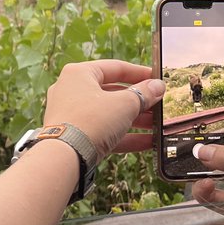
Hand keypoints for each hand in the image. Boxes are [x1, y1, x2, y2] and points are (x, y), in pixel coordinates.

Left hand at [43, 60, 165, 159]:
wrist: (64, 157)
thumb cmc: (91, 121)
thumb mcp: (124, 104)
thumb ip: (143, 94)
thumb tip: (158, 86)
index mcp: (79, 74)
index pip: (115, 67)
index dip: (139, 73)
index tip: (157, 79)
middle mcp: (71, 91)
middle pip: (112, 92)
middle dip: (139, 101)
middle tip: (159, 105)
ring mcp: (71, 115)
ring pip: (109, 114)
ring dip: (135, 120)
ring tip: (158, 125)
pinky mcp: (75, 136)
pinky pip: (104, 132)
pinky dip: (124, 136)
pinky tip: (148, 142)